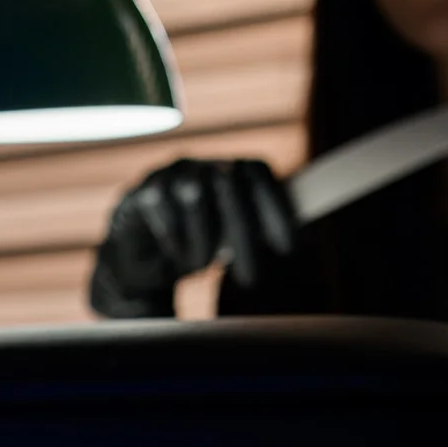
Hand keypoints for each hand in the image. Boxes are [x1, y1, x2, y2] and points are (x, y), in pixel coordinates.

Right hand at [90, 157, 296, 317]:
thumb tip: (307, 239)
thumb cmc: (198, 244)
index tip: (290, 250)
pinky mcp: (143, 191)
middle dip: (244, 241)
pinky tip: (175, 255)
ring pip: (194, 195)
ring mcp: (171, 174)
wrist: (140, 254)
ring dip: (202, 242)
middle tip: (250, 282)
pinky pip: (163, 211)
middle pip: (230, 187)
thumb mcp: (237, 238)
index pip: (260, 175)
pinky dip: (174, 241)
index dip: (277, 209)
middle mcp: (204, 164)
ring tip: (200, 266)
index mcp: (233, 169)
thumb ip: (266, 230)